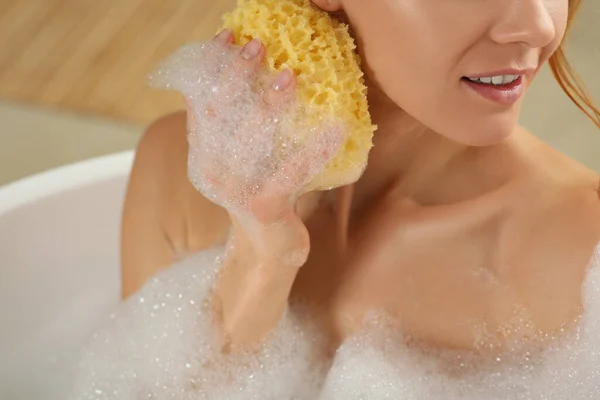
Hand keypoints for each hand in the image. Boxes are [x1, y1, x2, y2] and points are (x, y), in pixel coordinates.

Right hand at [154, 29, 342, 263]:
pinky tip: (336, 128)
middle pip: (220, 115)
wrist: (267, 248)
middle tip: (258, 46)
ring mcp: (236, 189)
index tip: (226, 36)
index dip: (211, 68)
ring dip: (270, 106)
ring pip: (251, 140)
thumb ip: (243, 123)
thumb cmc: (261, 191)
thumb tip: (265, 70)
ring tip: (290, 77)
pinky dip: (314, 149)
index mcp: (204, 152)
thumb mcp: (244, 157)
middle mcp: (213, 169)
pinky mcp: (264, 206)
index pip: (201, 102)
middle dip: (238, 76)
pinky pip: (291, 172)